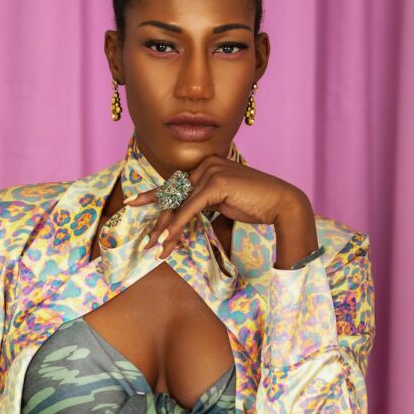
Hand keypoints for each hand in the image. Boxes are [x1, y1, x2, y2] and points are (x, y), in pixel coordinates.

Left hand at [125, 154, 313, 259]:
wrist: (281, 203)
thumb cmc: (255, 204)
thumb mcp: (222, 202)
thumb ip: (203, 202)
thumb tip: (183, 214)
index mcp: (207, 165)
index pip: (174, 183)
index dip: (152, 195)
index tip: (132, 203)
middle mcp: (206, 164)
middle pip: (174, 195)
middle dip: (158, 220)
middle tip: (146, 241)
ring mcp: (211, 171)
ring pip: (180, 204)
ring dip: (166, 230)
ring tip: (156, 249)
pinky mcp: (216, 183)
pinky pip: (190, 208)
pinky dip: (177, 225)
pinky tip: (168, 240)